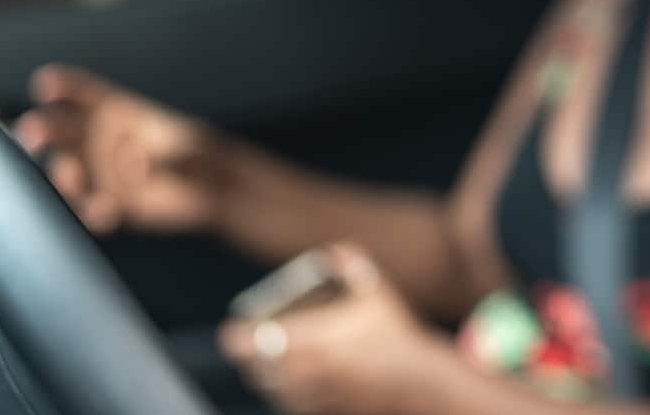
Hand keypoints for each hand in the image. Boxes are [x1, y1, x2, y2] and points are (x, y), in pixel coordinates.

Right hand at [12, 64, 221, 233]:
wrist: (213, 189)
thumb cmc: (199, 152)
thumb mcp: (189, 145)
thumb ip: (166, 155)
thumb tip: (142, 166)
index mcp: (117, 112)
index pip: (83, 94)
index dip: (63, 87)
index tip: (45, 84)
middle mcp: (100, 142)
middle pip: (64, 131)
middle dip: (44, 129)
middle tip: (32, 131)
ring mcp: (100, 173)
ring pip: (70, 171)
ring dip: (66, 174)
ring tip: (74, 176)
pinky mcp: (109, 204)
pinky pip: (93, 208)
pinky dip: (96, 211)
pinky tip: (107, 212)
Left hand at [220, 244, 449, 414]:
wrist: (417, 378)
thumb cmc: (395, 333)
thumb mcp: (377, 292)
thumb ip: (353, 264)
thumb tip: (332, 250)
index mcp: (319, 339)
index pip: (264, 341)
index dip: (241, 339)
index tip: (232, 333)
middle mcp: (312, 369)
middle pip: (262, 369)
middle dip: (250, 358)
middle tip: (245, 345)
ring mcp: (318, 393)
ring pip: (274, 390)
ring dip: (264, 377)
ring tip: (263, 364)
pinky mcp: (326, 408)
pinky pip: (293, 404)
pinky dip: (284, 394)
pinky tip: (287, 385)